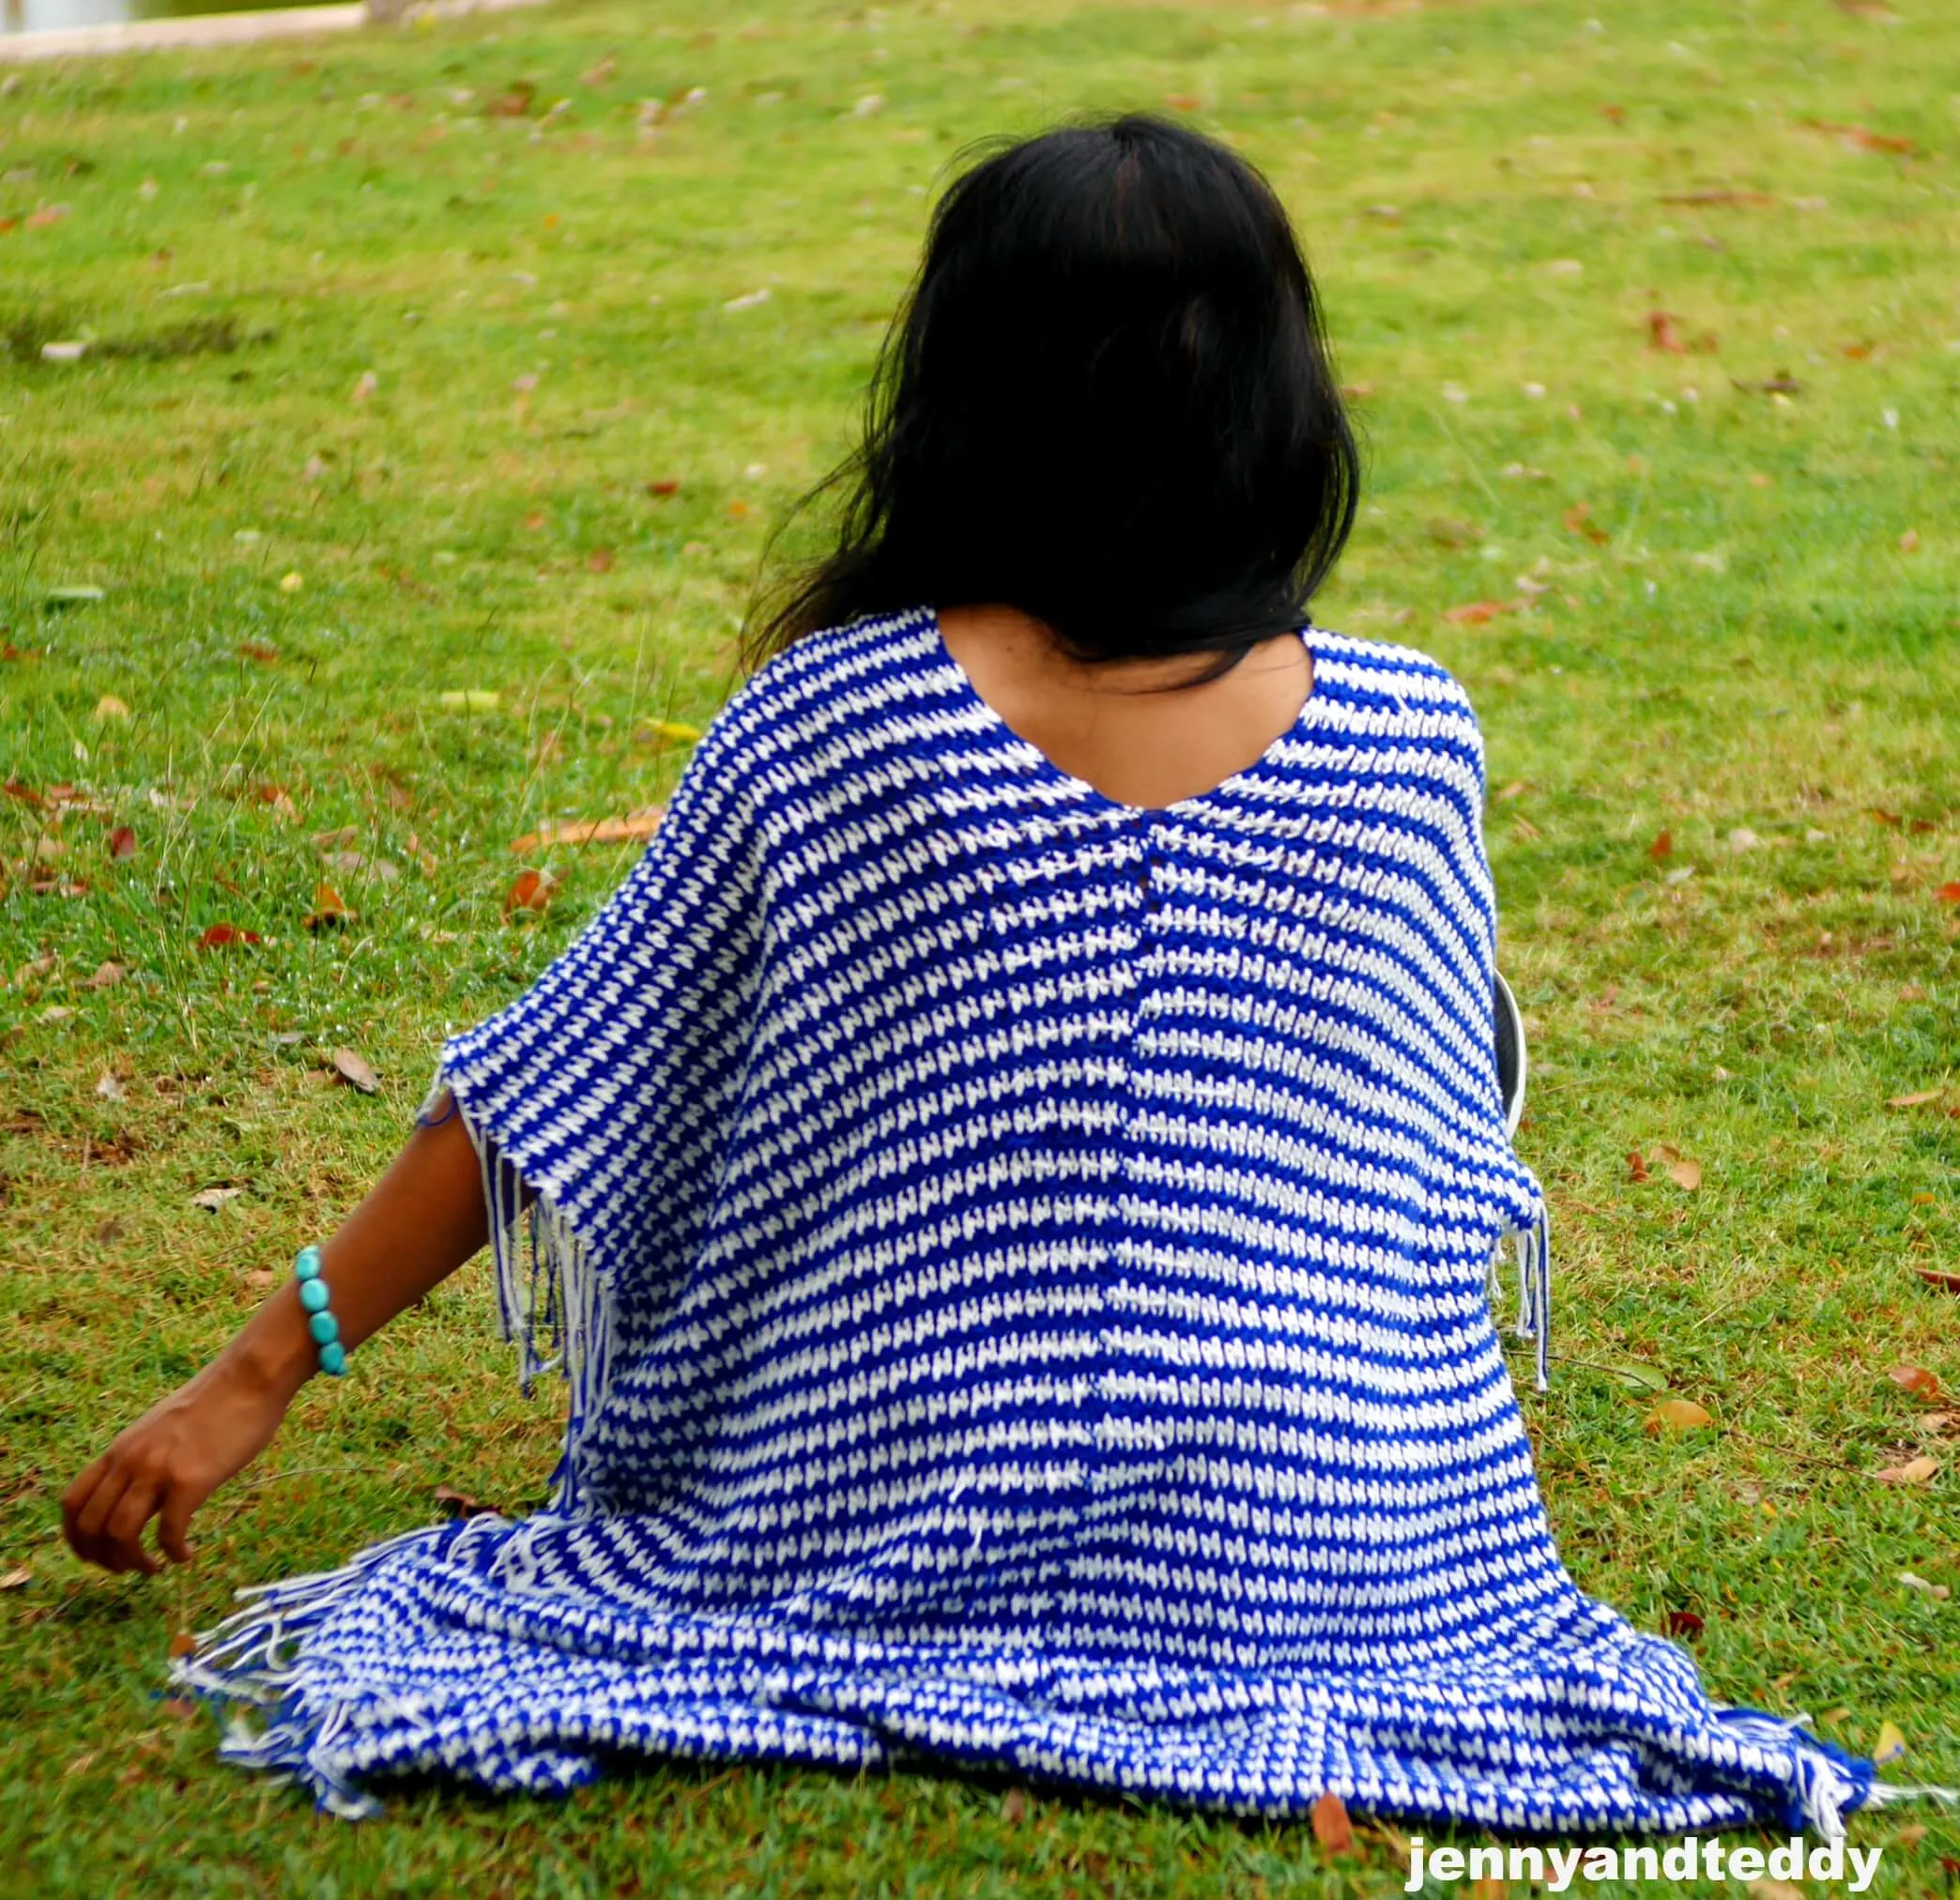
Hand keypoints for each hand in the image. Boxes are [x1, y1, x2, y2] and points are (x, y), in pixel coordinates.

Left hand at [62, 1356, 293, 1574]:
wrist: (249, 1378)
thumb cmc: (215, 1402)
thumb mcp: (161, 1429)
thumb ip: (144, 1459)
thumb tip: (142, 1495)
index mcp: (120, 1449)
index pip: (73, 1503)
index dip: (76, 1539)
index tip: (94, 1555)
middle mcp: (130, 1461)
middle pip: (92, 1527)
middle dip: (103, 1559)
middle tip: (127, 1568)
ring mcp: (158, 1470)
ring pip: (121, 1535)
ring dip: (134, 1562)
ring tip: (153, 1568)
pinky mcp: (191, 1480)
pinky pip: (169, 1532)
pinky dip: (173, 1553)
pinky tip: (186, 1554)